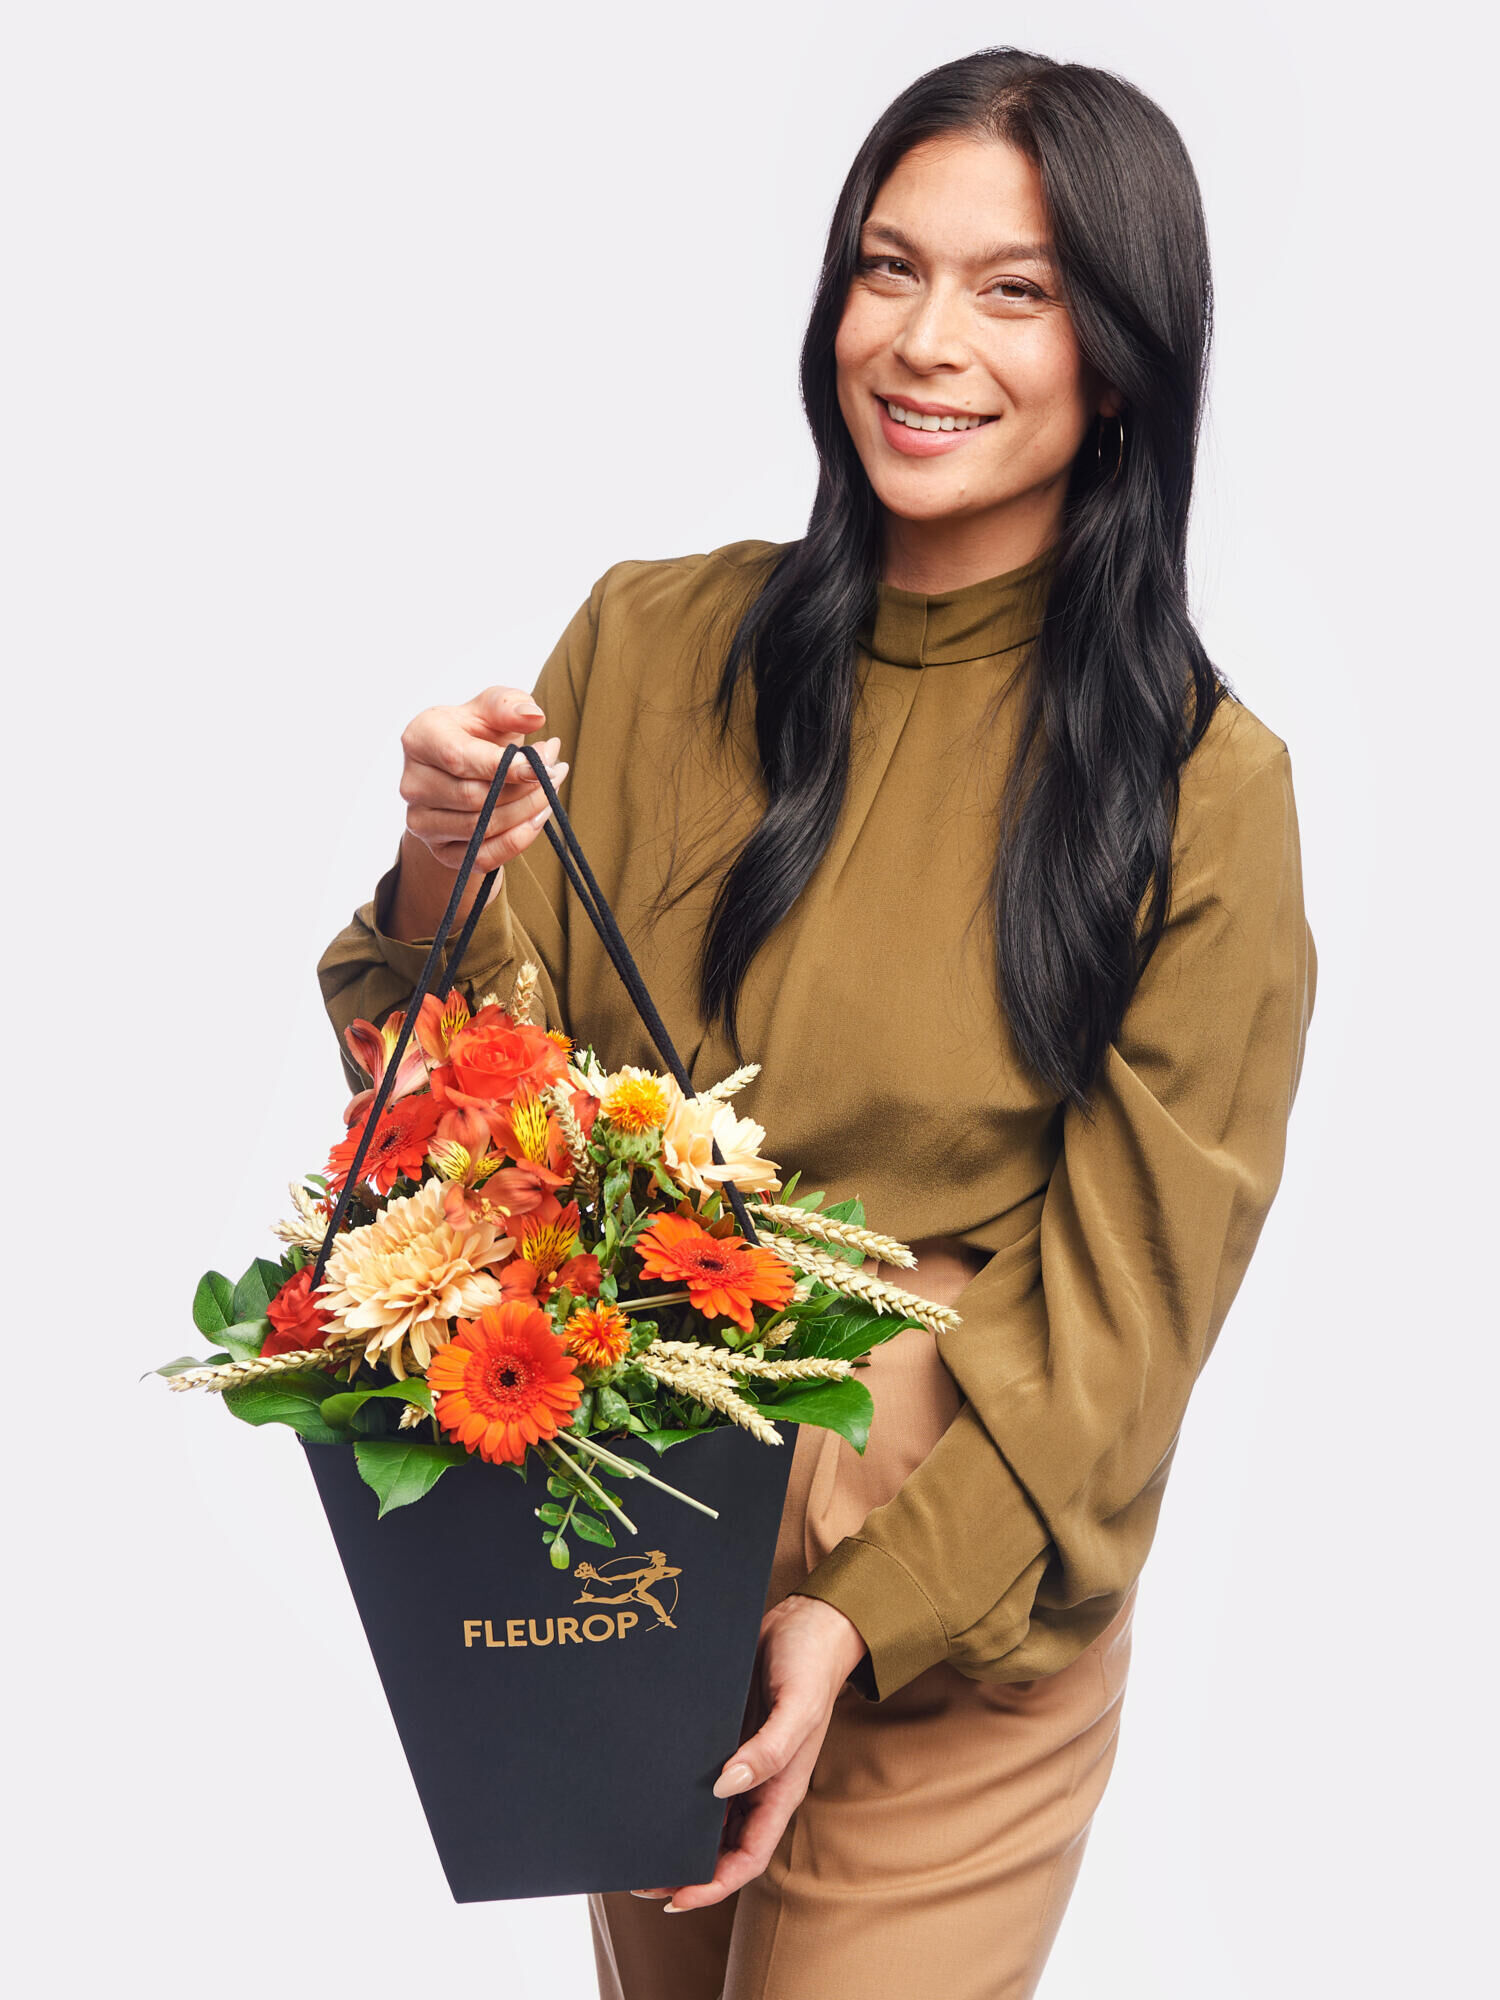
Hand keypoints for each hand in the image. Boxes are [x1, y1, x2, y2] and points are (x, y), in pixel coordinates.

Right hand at [399, 684, 568, 875]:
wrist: (463, 773)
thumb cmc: (479, 734)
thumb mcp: (492, 708)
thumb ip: (510, 705)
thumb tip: (534, 716)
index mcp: (419, 739)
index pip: (460, 758)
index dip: (505, 766)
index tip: (543, 766)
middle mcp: (412, 783)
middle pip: (474, 797)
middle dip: (524, 789)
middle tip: (555, 774)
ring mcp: (421, 820)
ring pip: (481, 828)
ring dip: (526, 813)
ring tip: (550, 791)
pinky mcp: (439, 850)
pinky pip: (482, 857)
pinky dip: (517, 841)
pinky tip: (537, 818)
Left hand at [631, 1595, 868, 1913]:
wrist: (809, 1619)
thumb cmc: (812, 1664)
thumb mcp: (798, 1708)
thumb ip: (768, 1750)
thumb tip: (725, 1787)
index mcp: (781, 1789)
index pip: (747, 1856)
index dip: (714, 1884)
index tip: (677, 1898)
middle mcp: (759, 1783)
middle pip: (721, 1844)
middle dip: (685, 1867)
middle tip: (640, 1878)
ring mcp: (740, 1760)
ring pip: (706, 1814)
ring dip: (675, 1831)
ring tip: (636, 1842)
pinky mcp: (724, 1734)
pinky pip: (698, 1773)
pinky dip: (675, 1789)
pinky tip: (648, 1789)